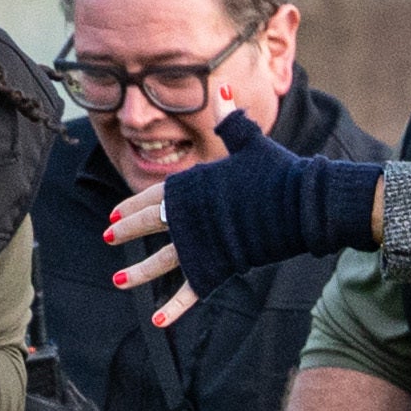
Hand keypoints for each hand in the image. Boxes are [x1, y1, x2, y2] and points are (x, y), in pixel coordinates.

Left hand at [106, 113, 383, 330]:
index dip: (134, 204)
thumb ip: (231, 120)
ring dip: (139, 272)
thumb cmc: (277, 170)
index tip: (114, 212)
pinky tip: (157, 322)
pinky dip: (176, 307)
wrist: (302, 201)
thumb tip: (222, 89)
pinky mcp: (218, 265)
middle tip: (109, 237)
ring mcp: (202, 243)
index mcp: (194, 185)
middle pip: (151, 224)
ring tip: (117, 280)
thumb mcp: (250, 141)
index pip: (156, 195)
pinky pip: (192, 290)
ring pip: (163, 260)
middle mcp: (191, 215)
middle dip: (128, 230)